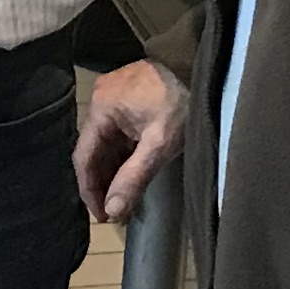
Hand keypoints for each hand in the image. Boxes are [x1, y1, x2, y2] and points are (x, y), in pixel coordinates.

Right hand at [74, 61, 188, 222]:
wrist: (205, 72)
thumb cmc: (181, 104)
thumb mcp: (160, 144)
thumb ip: (133, 178)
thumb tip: (113, 211)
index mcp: (101, 107)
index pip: (84, 156)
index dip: (90, 190)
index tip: (101, 215)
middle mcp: (100, 99)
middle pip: (93, 150)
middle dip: (102, 182)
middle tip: (114, 211)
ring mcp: (112, 97)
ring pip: (104, 143)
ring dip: (111, 170)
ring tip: (122, 198)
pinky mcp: (126, 99)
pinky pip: (116, 133)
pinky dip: (121, 155)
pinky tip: (129, 174)